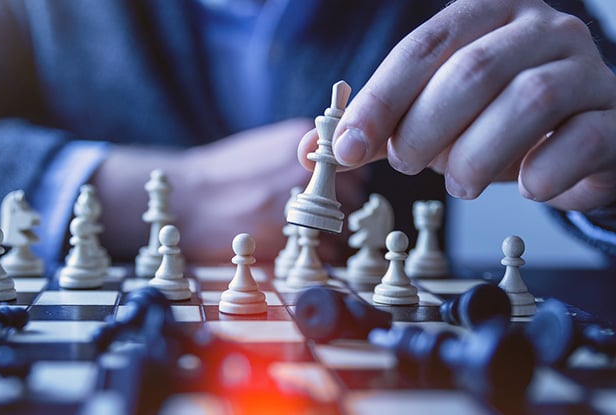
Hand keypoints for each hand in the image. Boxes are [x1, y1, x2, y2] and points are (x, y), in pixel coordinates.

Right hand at [95, 119, 364, 263]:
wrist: (186, 199)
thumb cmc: (221, 176)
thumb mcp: (264, 147)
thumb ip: (301, 155)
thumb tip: (334, 169)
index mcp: (301, 142)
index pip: (354, 165)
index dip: (345, 183)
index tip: (332, 193)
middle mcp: (305, 170)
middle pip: (352, 196)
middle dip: (338, 210)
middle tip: (314, 218)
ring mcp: (298, 202)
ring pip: (341, 226)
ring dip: (330, 235)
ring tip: (303, 235)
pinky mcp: (287, 236)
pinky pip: (326, 251)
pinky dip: (319, 256)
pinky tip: (295, 248)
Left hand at [302, 0, 615, 211]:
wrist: (579, 138)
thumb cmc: (495, 122)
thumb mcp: (432, 117)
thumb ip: (378, 128)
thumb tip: (310, 150)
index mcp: (487, 14)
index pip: (424, 47)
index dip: (380, 100)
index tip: (346, 149)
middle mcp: (542, 30)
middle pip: (474, 70)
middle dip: (425, 129)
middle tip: (408, 164)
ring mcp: (588, 69)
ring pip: (530, 100)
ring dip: (477, 156)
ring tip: (458, 183)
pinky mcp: (615, 117)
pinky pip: (582, 140)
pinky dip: (543, 172)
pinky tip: (526, 186)